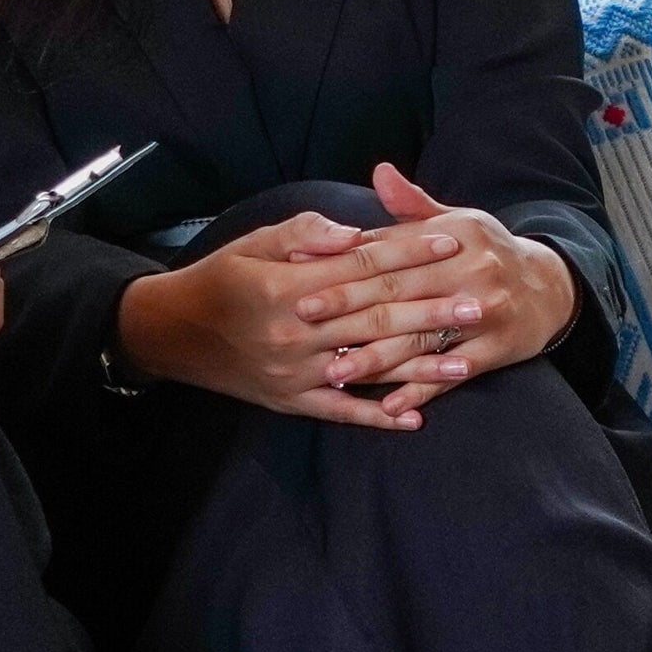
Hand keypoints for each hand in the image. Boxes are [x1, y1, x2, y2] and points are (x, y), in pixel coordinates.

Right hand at [116, 166, 575, 429]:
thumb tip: (355, 234)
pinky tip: (415, 417)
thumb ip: (307, 235)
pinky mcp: (290, 401)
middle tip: (480, 302)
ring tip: (467, 362)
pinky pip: (341, 412)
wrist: (171, 333)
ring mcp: (294, 372)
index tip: (453, 242)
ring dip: (420, 366)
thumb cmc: (221, 277)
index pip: (363, 267)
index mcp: (288, 287)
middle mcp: (295, 333)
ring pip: (369, 368)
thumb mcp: (256, 242)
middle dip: (432, 309)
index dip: (410, 253)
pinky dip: (377, 416)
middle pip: (376, 317)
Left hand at [285, 165, 576, 400]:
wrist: (550, 290)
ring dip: (376, 357)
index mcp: (454, 235)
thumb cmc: (488, 252)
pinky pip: (451, 373)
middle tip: (303, 317)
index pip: (390, 248)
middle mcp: (471, 269)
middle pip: (399, 291)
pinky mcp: (495, 349)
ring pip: (420, 336)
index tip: (300, 269)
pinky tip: (389, 406)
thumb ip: (411, 204)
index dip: (343, 259)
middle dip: (347, 305)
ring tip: (335, 370)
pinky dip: (421, 389)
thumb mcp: (456, 221)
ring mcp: (484, 312)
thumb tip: (379, 171)